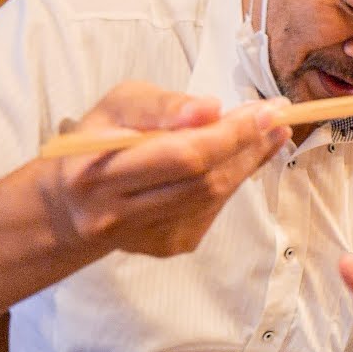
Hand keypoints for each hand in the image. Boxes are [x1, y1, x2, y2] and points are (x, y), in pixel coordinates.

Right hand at [41, 81, 290, 259]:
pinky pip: (213, 209)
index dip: (230, 133)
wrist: (73, 203)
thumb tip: (210, 109)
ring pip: (214, 197)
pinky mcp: (167, 246)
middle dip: (248, 146)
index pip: (183, 155)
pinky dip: (230, 180)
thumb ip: (163, 105)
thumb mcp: (118, 105)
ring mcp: (146, 236)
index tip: (266, 110)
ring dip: (249, 162)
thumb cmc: (99, 141)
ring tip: (270, 133)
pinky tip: (239, 158)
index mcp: (99, 171)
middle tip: (279, 117)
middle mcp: (119, 213)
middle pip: (204, 181)